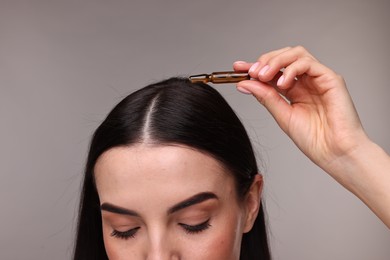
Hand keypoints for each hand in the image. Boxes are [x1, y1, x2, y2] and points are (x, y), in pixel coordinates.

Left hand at [233, 46, 367, 180]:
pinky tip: (283, 83)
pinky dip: (292, 69)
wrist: (335, 153)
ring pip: (296, 54)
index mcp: (295, 90)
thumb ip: (266, 97)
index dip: (255, 66)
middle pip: (284, 57)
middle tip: (252, 72)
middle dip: (265, 61)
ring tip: (264, 75)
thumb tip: (244, 83)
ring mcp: (319, 78)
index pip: (273, 72)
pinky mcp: (331, 79)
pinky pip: (309, 63)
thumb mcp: (282, 115)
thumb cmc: (314, 139)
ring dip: (276, 61)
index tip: (236, 68)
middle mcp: (306, 82)